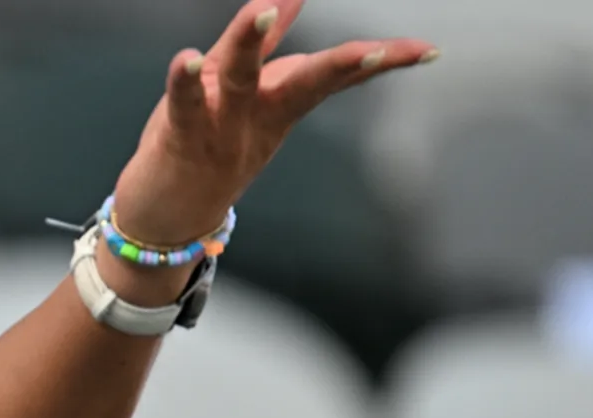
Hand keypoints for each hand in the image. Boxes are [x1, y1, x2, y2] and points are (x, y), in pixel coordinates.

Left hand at [111, 0, 434, 249]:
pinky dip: (186, 82)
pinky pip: (186, 106)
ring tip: (261, 9)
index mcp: (280, 103)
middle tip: (375, 50)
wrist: (164, 222)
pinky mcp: (181, 137)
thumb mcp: (244, 94)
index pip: (336, 75)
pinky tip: (187, 58)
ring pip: (241, 82)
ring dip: (248, 45)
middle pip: (306, 84)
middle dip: (341, 65)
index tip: (428, 51)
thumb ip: (264, 46)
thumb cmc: (206, 147)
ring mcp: (222, 129)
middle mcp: (258, 116)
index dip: (382, 60)